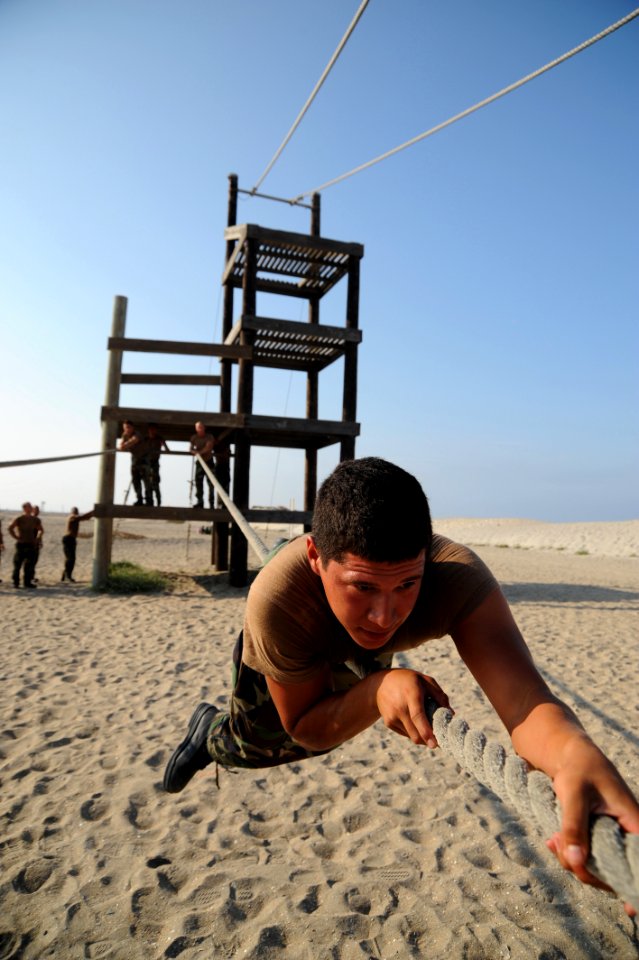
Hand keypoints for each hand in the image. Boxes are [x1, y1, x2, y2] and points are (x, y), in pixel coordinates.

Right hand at [375, 668, 449, 746]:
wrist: (382, 683)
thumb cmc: (409, 681)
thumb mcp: (425, 680)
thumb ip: (439, 695)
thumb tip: (450, 714)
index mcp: (411, 694)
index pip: (418, 716)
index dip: (426, 731)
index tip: (434, 744)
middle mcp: (399, 707)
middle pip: (415, 732)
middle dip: (429, 740)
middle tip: (440, 741)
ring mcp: (392, 716)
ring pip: (412, 736)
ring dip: (422, 735)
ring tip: (427, 725)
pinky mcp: (388, 723)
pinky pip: (406, 733)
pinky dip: (414, 732)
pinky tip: (415, 721)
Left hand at [545, 736, 638, 914]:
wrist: (564, 751)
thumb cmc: (576, 765)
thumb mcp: (573, 792)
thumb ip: (574, 826)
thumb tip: (575, 862)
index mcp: (633, 820)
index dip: (636, 884)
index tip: (630, 906)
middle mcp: (624, 831)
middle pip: (613, 871)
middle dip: (586, 869)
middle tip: (560, 847)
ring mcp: (607, 835)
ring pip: (594, 866)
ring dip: (572, 859)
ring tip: (553, 839)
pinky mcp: (591, 834)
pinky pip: (582, 855)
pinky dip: (567, 852)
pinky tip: (551, 840)